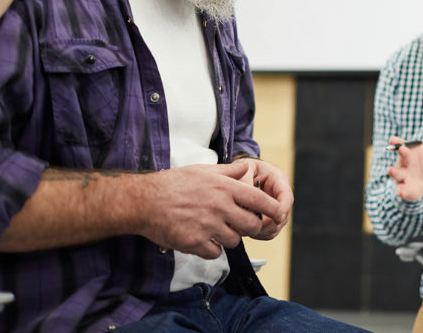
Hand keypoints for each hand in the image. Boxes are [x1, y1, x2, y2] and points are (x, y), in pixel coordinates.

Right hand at [136, 162, 282, 258]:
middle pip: (251, 225)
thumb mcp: (204, 170)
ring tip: (215, 229)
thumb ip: (229, 171)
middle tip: (240, 224)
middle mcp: (219, 207)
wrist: (144, 201)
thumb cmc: (174, 183)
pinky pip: (215, 253)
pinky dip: (211, 249)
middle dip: (249, 227)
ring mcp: (207, 226)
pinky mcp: (194, 243)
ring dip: (228, 238)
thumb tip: (247, 168)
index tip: (278, 213)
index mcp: (225, 187)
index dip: (273, 208)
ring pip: (234, 241)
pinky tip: (202, 239)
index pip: (260, 200)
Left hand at [233, 156, 293, 239]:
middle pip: (283, 215)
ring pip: (276, 226)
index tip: (276, 218)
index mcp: (278, 179)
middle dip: (269, 224)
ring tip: (244, 229)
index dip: (282, 209)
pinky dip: (258, 234)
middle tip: (252, 227)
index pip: (286, 196)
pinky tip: (245, 230)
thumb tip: (244, 199)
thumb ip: (244, 181)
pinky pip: (269, 232)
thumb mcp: (244, 168)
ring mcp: (275, 207)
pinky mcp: (269, 218)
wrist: (240, 172)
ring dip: (262, 231)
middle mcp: (279, 195)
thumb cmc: (243, 168)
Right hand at [387, 113, 422, 201]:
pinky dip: (402, 192)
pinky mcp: (404, 188)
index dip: (396, 141)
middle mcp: (402, 162)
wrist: (419, 180)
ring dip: (394, 172)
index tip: (393, 139)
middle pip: (402, 157)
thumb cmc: (422, 160)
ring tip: (390, 170)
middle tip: (402, 148)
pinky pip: (402, 191)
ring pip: (396, 174)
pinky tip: (402, 192)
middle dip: (402, 153)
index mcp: (406, 151)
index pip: (400, 144)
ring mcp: (402, 176)